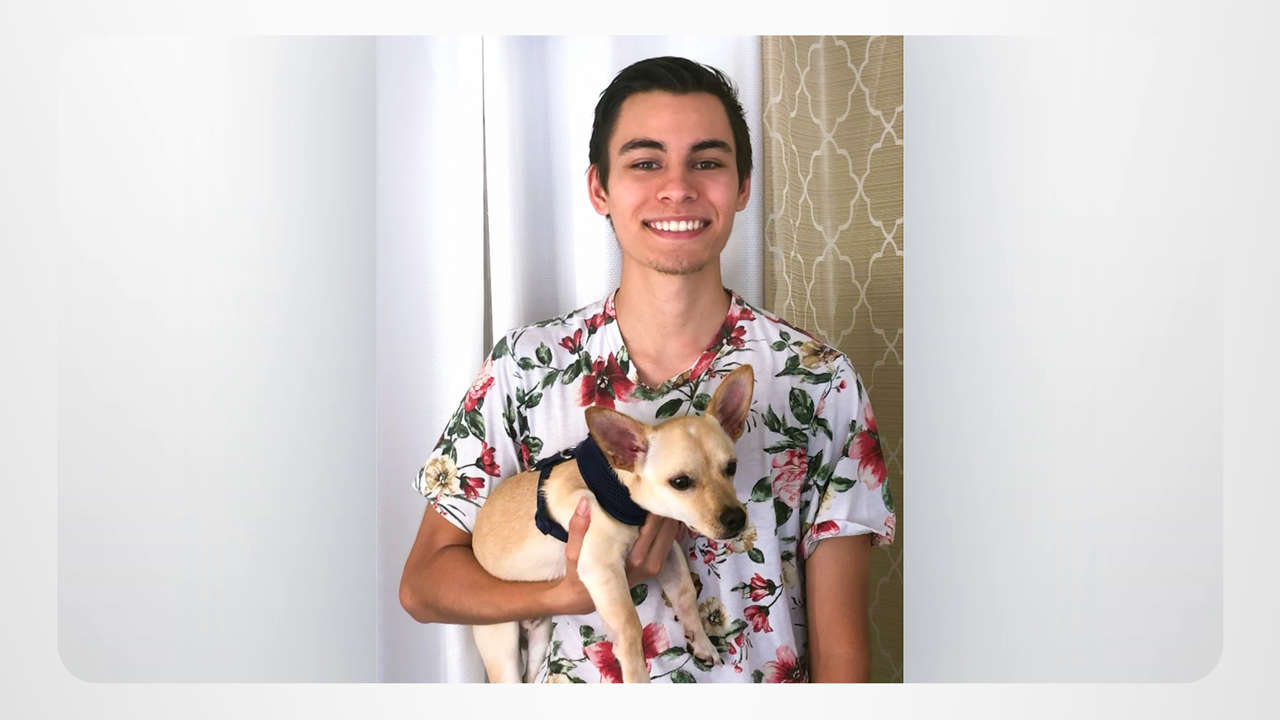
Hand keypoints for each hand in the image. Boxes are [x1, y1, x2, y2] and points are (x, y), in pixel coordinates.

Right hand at [550, 498, 681, 615]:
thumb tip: (584, 502)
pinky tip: (659, 512)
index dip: (653, 508)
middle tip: (659, 487)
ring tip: (661, 496)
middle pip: (666, 531)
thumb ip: (578, 528)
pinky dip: (667, 528)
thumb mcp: (573, 553)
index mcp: (630, 561)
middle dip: (664, 510)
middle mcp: (646, 565)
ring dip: (668, 518)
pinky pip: (668, 543)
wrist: (583, 598)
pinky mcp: (654, 567)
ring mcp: (653, 568)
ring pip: (671, 537)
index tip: (648, 488)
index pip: (651, 530)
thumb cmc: (578, 573)